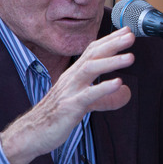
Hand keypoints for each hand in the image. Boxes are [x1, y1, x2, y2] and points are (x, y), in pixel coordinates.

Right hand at [0, 27, 135, 163]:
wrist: (31, 133)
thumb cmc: (56, 116)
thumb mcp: (85, 104)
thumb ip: (106, 97)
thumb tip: (126, 91)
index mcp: (74, 74)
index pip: (92, 51)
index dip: (109, 40)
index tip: (126, 31)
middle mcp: (71, 78)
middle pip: (93, 55)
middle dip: (113, 43)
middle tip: (131, 35)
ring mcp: (70, 91)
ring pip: (90, 69)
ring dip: (111, 62)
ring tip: (130, 57)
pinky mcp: (69, 106)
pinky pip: (87, 95)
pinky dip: (103, 88)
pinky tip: (117, 83)